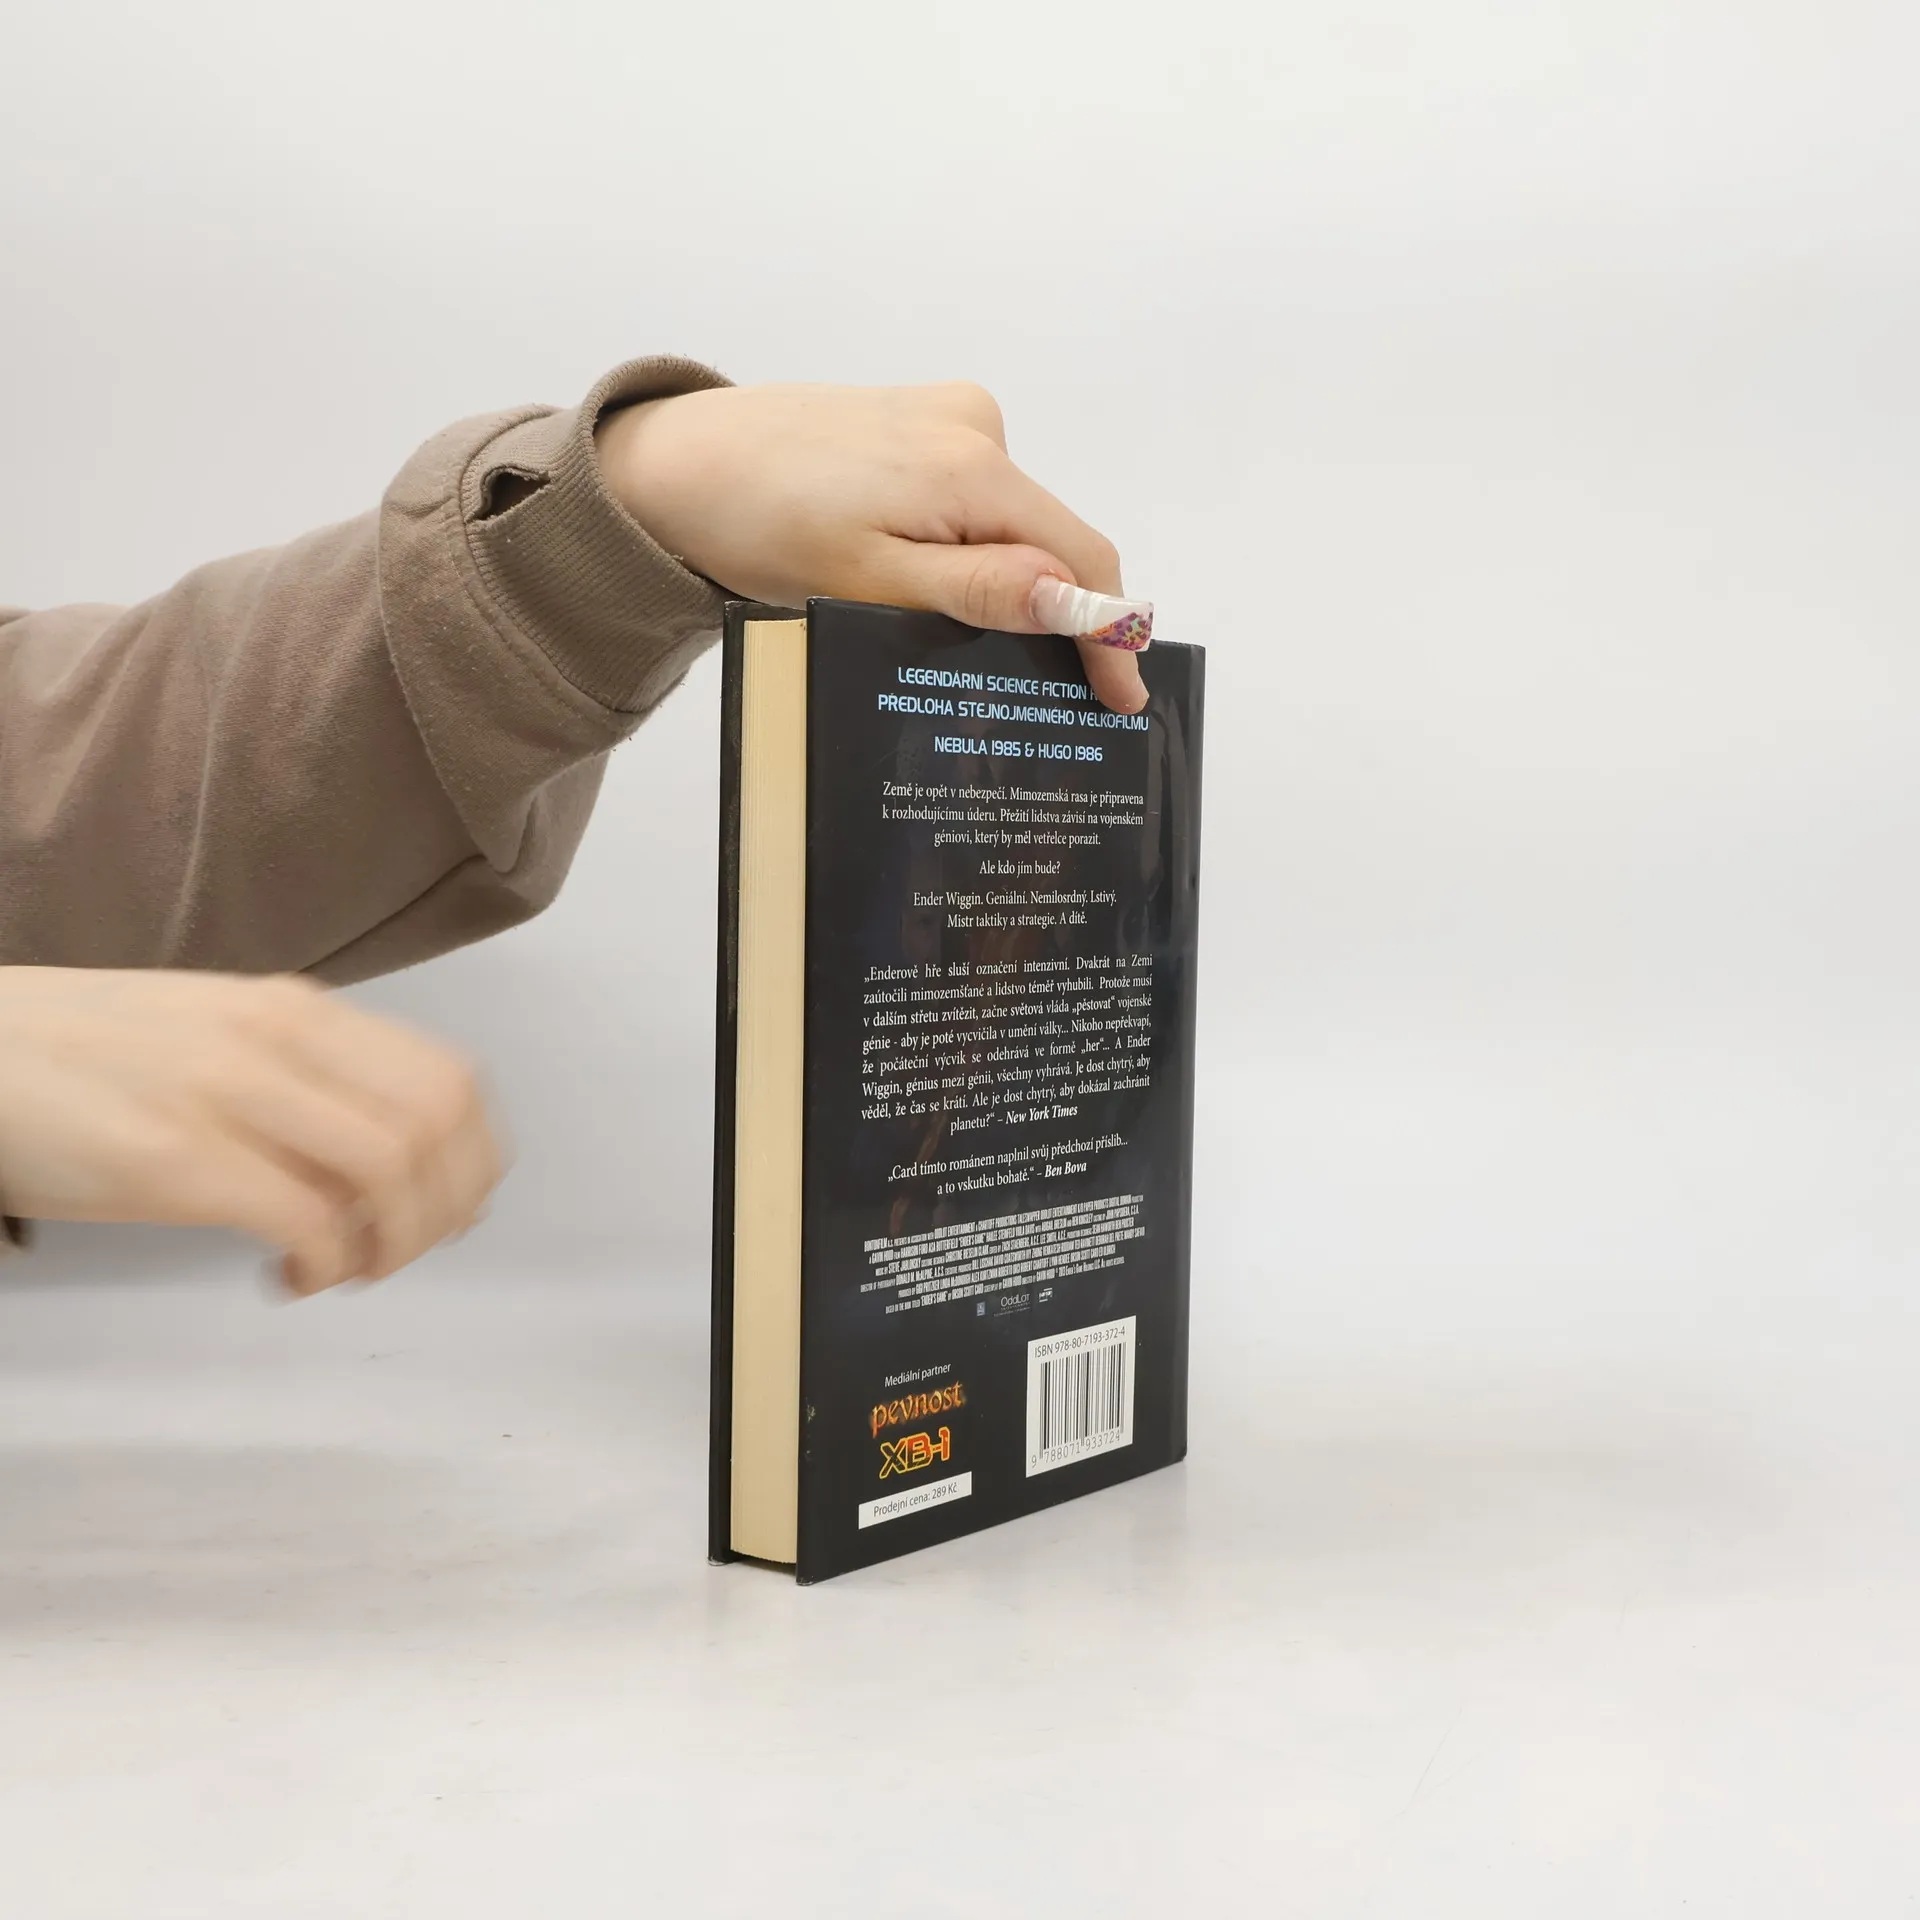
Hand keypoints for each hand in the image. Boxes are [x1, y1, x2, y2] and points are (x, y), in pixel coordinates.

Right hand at [0, 968, 502, 1296]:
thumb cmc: (95, 1057)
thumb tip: (399, 1167)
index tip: (450, 1211)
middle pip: (439, 1126)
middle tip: (399, 1253)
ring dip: (392, 1242)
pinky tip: (293, 1275)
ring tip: (347, 1268)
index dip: (474, 1162)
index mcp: (300, 1011)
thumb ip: (310, 1087)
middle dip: (443, 1210)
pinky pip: (307, 1220)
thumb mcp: (223, 1041)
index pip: (450, 1080)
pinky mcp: (174, 1158)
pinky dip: (326, 1263)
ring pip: (390, 1170)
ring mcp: (229, 1092)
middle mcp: (281, 1039)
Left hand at [595, 382, 1147, 713]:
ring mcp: (948, 417)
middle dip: (1051, 611)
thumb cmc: (763, 525)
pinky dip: (965, 545)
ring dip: (1000, 579)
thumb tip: (1079, 604)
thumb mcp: (874, 578)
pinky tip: (916, 578)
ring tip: (946, 633)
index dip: (1108, 633)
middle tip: (1034, 691)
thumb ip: (981, 590)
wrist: (681, 464)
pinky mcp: (918, 420)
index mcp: (974, 466)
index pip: (1081, 558)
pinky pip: (972, 498)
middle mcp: (976, 426)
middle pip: (1050, 537)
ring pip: (1009, 522)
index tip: (1121, 699)